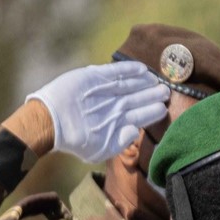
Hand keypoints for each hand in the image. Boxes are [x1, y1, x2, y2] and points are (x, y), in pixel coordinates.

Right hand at [26, 61, 168, 163]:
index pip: (140, 114)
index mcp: (117, 121)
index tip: (164, 106)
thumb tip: (136, 131)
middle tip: (167, 91)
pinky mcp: (94, 77)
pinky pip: (116, 72)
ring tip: (158, 81)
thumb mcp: (101, 149)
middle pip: (138, 98)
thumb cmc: (76, 140)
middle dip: (153, 94)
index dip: (153, 109)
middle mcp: (113, 105)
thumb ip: (121, 142)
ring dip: (145, 82)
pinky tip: (143, 69)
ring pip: (130, 85)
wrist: (52, 122)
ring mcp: (105, 90)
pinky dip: (129, 70)